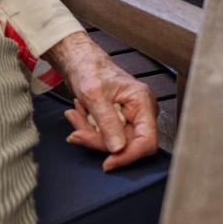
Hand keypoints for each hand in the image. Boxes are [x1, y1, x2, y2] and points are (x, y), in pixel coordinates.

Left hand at [44, 32, 158, 170]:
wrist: (79, 61)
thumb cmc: (89, 69)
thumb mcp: (95, 95)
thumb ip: (107, 123)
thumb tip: (118, 149)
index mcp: (142, 102)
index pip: (147, 141)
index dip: (129, 155)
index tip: (108, 163)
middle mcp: (140, 112)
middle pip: (125, 145)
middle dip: (97, 139)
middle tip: (76, 130)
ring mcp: (130, 118)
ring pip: (112, 143)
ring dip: (89, 133)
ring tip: (76, 114)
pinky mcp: (118, 122)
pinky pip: (104, 137)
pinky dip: (88, 129)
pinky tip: (80, 114)